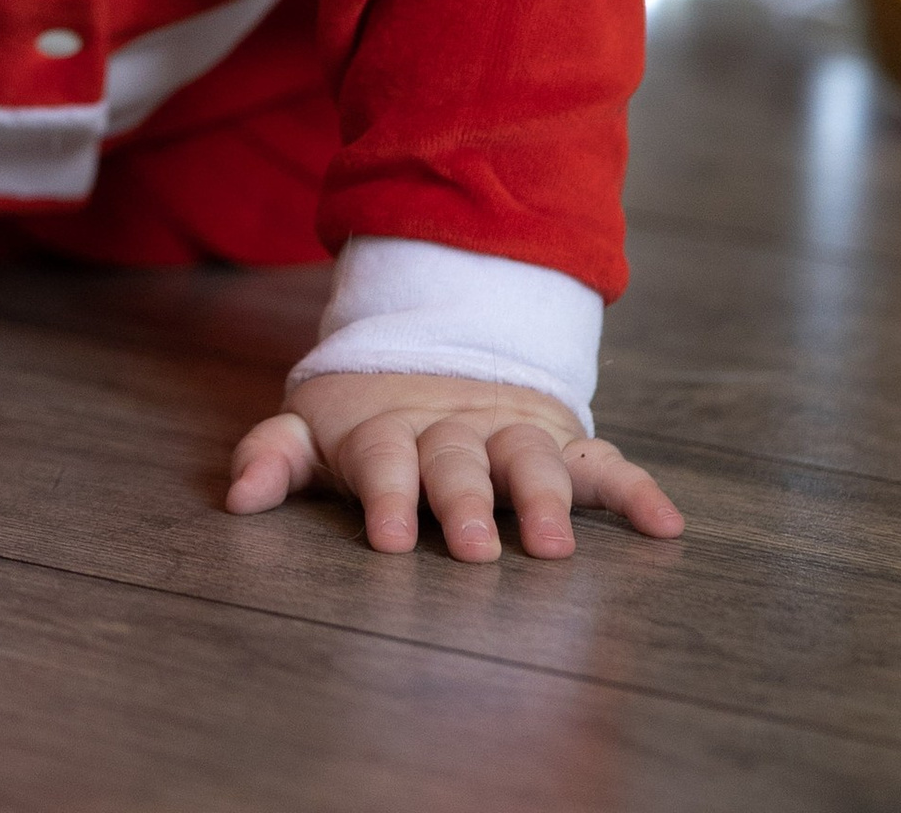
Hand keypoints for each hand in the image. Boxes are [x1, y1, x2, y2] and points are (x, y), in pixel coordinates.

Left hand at [226, 369, 685, 562]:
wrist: (437, 348)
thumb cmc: (367, 416)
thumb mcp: (315, 426)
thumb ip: (276, 454)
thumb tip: (235, 501)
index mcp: (392, 431)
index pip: (387, 462)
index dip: (388, 497)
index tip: (390, 540)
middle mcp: (455, 431)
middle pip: (460, 464)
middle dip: (465, 505)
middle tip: (473, 551)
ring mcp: (509, 433)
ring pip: (531, 459)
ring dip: (544, 499)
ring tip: (555, 546)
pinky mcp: (559, 440)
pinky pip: (604, 463)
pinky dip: (636, 490)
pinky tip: (666, 524)